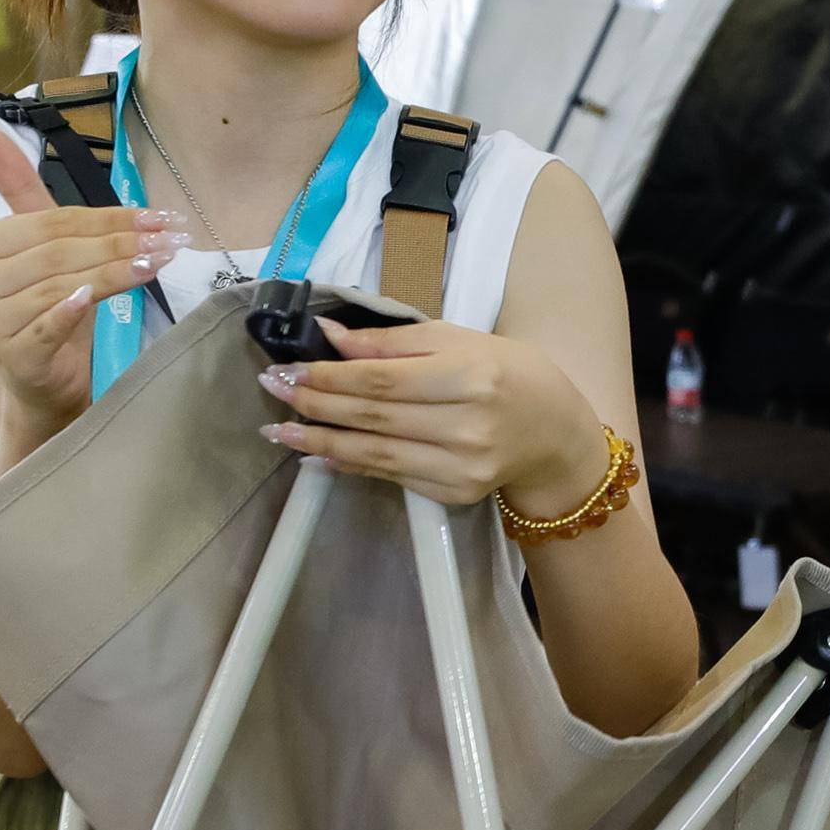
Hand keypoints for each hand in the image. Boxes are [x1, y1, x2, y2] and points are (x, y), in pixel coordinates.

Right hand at [0, 122, 184, 430]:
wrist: (45, 384)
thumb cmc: (51, 310)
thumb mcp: (47, 250)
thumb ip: (22, 190)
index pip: (52, 221)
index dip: (108, 217)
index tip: (158, 217)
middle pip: (59, 250)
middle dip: (121, 242)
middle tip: (171, 239)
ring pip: (59, 283)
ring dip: (116, 271)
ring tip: (158, 263)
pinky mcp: (10, 354)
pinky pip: (46, 324)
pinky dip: (71, 309)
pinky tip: (94, 298)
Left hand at [259, 314, 613, 515]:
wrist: (556, 435)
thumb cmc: (509, 374)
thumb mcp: (461, 340)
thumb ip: (395, 340)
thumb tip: (332, 336)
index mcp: (473, 375)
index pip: (385, 379)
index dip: (331, 375)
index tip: (288, 366)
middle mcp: (469, 425)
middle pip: (374, 415)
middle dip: (316, 403)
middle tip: (273, 388)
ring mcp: (463, 466)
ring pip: (374, 453)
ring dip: (320, 441)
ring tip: (279, 430)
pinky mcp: (455, 494)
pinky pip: (389, 475)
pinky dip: (348, 464)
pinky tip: (318, 452)